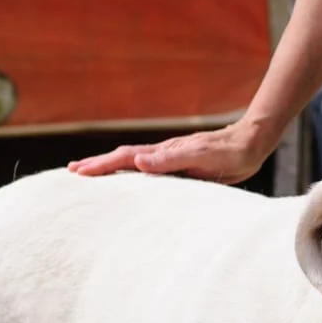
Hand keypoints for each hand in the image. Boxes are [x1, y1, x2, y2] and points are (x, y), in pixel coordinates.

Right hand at [67, 118, 271, 183]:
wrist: (249, 144)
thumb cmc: (229, 153)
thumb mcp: (201, 158)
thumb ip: (170, 161)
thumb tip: (138, 163)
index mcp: (163, 153)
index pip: (124, 159)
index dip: (101, 166)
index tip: (78, 172)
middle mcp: (163, 154)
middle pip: (122, 158)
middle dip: (97, 165)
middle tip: (72, 172)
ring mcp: (170, 159)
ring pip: (133, 163)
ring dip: (111, 168)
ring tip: (92, 173)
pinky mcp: (180, 166)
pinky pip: (149, 171)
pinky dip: (132, 173)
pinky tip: (130, 178)